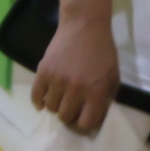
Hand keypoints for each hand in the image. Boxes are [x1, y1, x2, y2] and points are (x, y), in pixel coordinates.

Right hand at [30, 16, 118, 134]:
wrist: (84, 25)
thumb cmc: (102, 51)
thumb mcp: (113, 76)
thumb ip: (106, 98)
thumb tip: (95, 117)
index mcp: (95, 91)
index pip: (86, 123)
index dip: (85, 124)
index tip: (83, 119)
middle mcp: (75, 89)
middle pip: (66, 117)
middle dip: (69, 115)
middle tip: (71, 108)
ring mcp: (57, 80)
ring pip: (51, 108)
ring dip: (56, 106)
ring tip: (60, 98)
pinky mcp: (43, 71)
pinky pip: (36, 96)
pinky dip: (39, 101)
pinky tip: (44, 100)